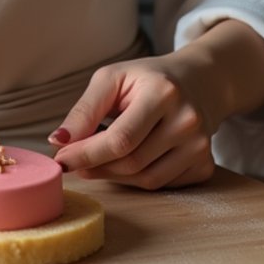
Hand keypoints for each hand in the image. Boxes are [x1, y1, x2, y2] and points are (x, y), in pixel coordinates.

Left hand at [48, 51, 220, 189]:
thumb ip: (85, 109)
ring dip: (114, 176)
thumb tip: (58, 140)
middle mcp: (187, 121)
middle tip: (74, 161)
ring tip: (99, 159)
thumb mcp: (112, 78)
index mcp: (163, 93)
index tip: (61, 159)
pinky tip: (129, 161)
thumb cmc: (147, 79)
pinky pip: (163, 185)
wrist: (199, 82)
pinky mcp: (205, 166)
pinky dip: (138, 179)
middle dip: (96, 166)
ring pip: (146, 180)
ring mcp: (201, 147)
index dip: (86, 154)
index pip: (120, 139)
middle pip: (131, 163)